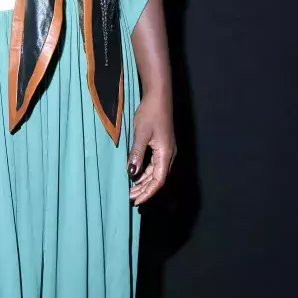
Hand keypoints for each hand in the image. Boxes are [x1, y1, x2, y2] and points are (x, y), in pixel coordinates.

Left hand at [127, 91, 175, 207]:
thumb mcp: (141, 134)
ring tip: (130, 189)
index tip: (136, 201)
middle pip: (157, 179)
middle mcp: (168, 154)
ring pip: (155, 172)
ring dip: (143, 182)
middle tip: (129, 197)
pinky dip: (144, 172)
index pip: (158, 180)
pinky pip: (154, 164)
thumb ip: (136, 154)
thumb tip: (131, 173)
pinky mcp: (161, 145)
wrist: (158, 96)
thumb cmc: (150, 113)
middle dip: (144, 190)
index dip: (147, 192)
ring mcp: (166, 150)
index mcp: (165, 154)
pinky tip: (135, 174)